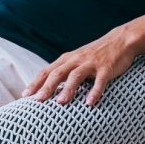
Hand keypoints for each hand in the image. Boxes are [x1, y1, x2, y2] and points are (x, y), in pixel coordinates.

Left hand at [22, 29, 136, 106]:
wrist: (120, 40)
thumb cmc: (94, 55)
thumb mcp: (75, 60)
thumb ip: (62, 72)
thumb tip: (46, 89)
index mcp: (66, 60)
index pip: (46, 72)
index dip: (35, 83)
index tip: (24, 95)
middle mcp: (76, 60)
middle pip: (57, 73)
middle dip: (47, 87)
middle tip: (38, 101)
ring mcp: (91, 64)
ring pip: (76, 76)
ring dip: (68, 89)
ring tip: (61, 103)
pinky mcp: (106, 68)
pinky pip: (100, 81)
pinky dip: (95, 91)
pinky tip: (90, 103)